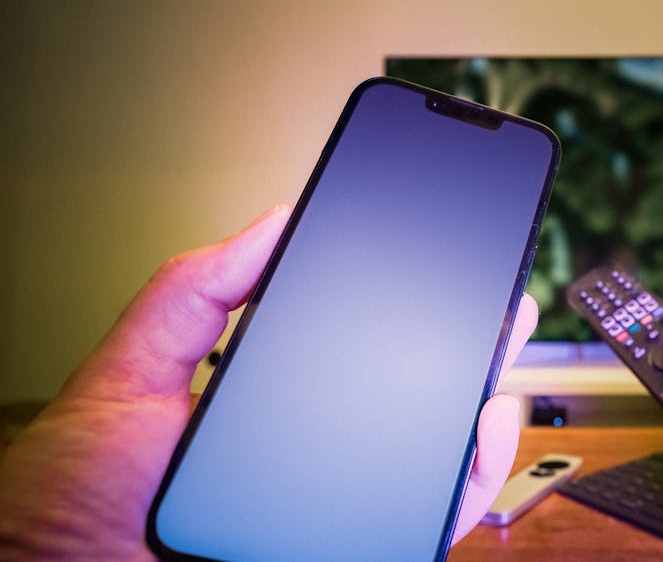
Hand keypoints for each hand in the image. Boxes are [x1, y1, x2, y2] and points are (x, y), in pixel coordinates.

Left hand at [0, 205, 535, 558]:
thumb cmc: (69, 502)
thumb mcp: (127, 372)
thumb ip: (193, 293)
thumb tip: (270, 224)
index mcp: (267, 403)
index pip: (348, 342)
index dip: (397, 299)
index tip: (428, 249)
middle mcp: (314, 450)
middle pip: (407, 388)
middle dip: (461, 332)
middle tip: (491, 281)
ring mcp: (340, 498)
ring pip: (435, 447)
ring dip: (483, 389)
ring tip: (501, 335)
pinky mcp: (362, 543)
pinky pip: (437, 513)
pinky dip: (477, 469)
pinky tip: (481, 420)